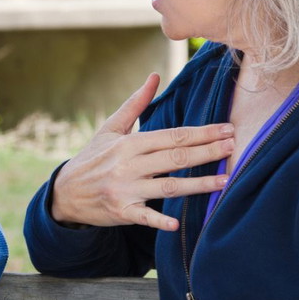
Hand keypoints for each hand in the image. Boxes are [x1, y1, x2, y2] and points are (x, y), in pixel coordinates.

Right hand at [51, 73, 232, 231]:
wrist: (65, 192)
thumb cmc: (93, 157)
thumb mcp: (110, 129)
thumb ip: (135, 104)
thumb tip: (154, 76)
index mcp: (128, 144)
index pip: (172, 136)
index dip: (201, 133)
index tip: (226, 129)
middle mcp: (128, 166)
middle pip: (175, 158)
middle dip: (207, 152)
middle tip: (234, 147)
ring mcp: (125, 190)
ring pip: (168, 187)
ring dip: (198, 184)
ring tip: (225, 180)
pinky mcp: (122, 212)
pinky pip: (145, 217)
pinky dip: (160, 220)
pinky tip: (177, 223)